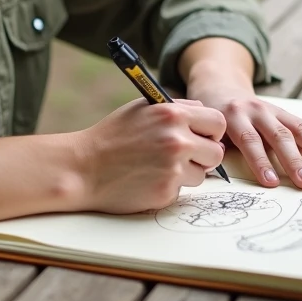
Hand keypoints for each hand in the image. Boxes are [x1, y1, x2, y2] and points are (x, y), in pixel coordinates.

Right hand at [74, 98, 226, 213]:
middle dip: (203, 156)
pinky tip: (147, 179)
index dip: (211, 132)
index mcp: (173, 114)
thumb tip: (203, 116)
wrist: (83, 168)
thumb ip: (176, 109)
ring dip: (186, 173)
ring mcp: (173, 168)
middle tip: (184, 157)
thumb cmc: (112, 136)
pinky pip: (182, 190)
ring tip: (158, 167)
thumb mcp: (143, 109)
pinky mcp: (166, 191)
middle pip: (216, 152)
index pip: (218, 123)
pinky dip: (169, 187)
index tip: (202, 137)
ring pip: (201, 174)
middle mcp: (177, 140)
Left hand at [195, 87, 301, 189]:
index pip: (249, 140)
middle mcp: (257, 110)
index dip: (260, 161)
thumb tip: (218, 173)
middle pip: (279, 136)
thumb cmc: (213, 122)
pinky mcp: (288, 114)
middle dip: (295, 160)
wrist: (221, 89)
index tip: (272, 182)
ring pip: (300, 130)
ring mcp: (276, 111)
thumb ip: (216, 149)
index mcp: (233, 116)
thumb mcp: (208, 132)